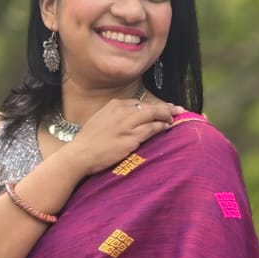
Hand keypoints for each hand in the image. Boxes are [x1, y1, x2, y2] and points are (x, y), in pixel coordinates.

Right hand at [68, 94, 184, 176]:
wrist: (80, 154)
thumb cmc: (89, 142)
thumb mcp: (101, 121)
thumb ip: (115, 118)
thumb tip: (128, 120)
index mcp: (114, 105)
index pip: (139, 103)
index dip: (153, 106)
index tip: (163, 109)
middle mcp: (122, 111)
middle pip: (150, 106)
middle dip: (166, 107)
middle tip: (178, 110)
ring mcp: (127, 124)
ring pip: (154, 115)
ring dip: (167, 116)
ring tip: (175, 120)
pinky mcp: (130, 137)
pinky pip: (151, 129)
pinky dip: (161, 127)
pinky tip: (167, 128)